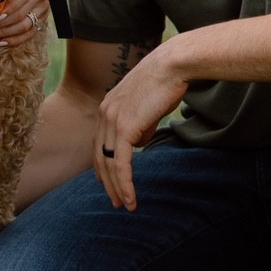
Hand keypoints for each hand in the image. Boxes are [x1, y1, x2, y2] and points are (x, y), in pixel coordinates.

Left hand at [93, 47, 187, 210]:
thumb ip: (139, 124)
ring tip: (124, 205)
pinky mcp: (125, 127)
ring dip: (117, 188)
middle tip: (114, 201)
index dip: (100, 164)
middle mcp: (104, 113)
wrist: (172, 65)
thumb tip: (139, 141)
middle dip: (107, 181)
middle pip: (99, 155)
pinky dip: (125, 183)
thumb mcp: (146, 105)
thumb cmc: (166, 82)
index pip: (98, 142)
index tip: (105, 181)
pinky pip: (121, 163)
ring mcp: (112, 120)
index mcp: (107, 106)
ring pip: (109, 163)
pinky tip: (130, 198)